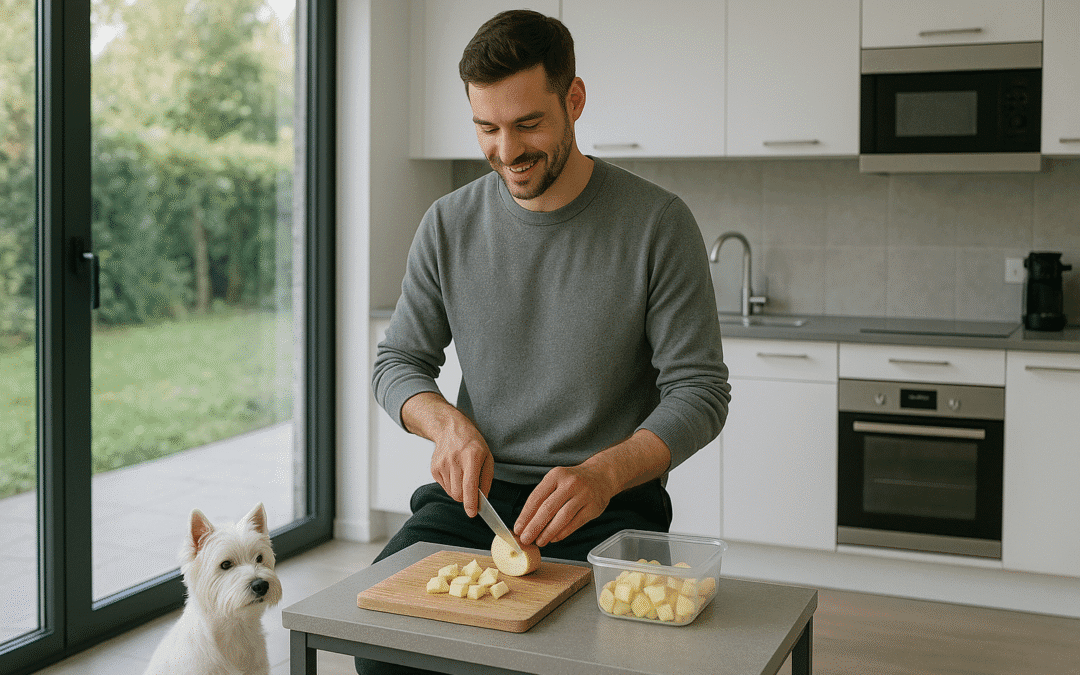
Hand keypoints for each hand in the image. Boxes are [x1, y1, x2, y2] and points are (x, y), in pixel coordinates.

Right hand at [402, 391, 493, 516]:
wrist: (450, 429)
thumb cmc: (472, 443)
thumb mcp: (487, 457)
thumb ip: (486, 479)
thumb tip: (483, 498)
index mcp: (471, 457)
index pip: (469, 485)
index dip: (471, 502)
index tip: (472, 513)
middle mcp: (454, 461)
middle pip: (458, 493)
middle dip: (466, 498)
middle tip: (471, 492)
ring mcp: (442, 465)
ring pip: (451, 492)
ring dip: (459, 491)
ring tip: (462, 475)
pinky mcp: (434, 469)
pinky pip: (444, 486)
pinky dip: (451, 485)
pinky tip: (454, 472)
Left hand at [514, 430, 671, 546]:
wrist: (601, 475)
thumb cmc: (573, 481)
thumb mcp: (556, 480)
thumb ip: (543, 498)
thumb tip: (525, 522)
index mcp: (556, 475)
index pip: (536, 497)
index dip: (525, 515)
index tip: (517, 528)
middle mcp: (569, 483)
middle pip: (547, 509)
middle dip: (534, 527)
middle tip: (525, 539)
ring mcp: (583, 495)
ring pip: (562, 518)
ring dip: (548, 532)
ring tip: (539, 542)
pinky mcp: (593, 507)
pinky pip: (575, 523)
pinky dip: (563, 533)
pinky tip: (554, 538)